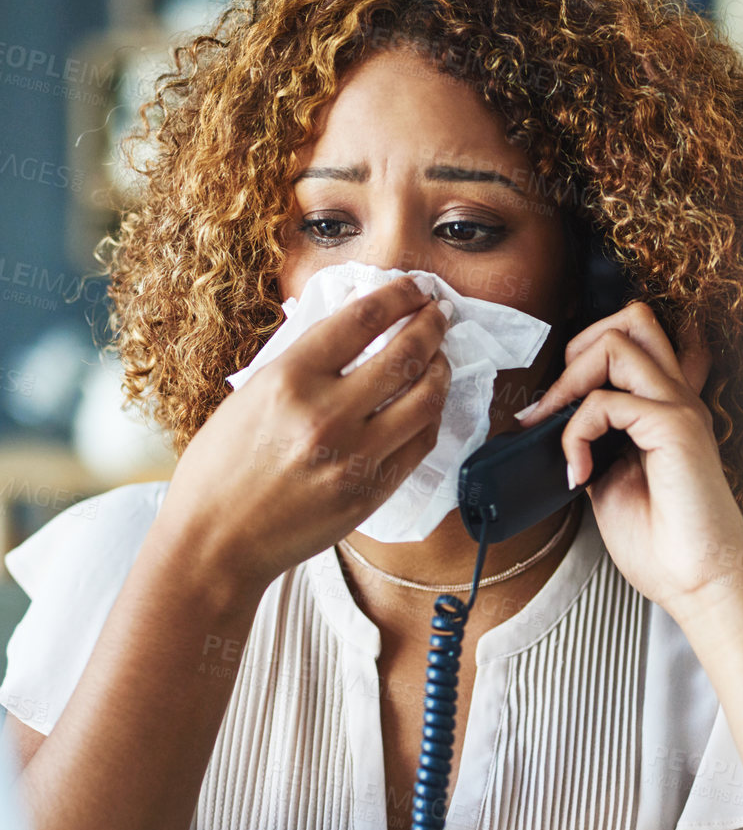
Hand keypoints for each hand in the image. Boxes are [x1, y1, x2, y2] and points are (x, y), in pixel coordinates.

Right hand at [159, 277, 450, 596]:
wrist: (216, 542)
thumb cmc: (221, 468)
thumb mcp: (250, 395)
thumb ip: (303, 362)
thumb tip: (355, 329)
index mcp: (288, 379)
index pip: (363, 319)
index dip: (399, 295)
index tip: (413, 287)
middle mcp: (325, 415)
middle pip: (404, 354)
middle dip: (431, 325)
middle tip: (439, 313)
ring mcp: (353, 458)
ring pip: (425, 400)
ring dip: (441, 370)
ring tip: (440, 358)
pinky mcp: (369, 494)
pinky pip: (420, 445)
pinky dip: (430, 417)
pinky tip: (428, 404)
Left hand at [517, 301, 742, 618]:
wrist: (700, 584)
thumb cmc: (665, 546)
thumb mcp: (612, 483)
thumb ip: (595, 444)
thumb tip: (552, 424)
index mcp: (667, 410)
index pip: (641, 343)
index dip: (589, 356)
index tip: (551, 410)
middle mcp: (677, 399)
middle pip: (632, 318)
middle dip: (577, 348)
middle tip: (552, 407)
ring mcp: (679, 408)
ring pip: (616, 339)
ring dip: (568, 382)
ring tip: (553, 431)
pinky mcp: (675, 426)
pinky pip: (604, 400)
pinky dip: (575, 433)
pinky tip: (580, 475)